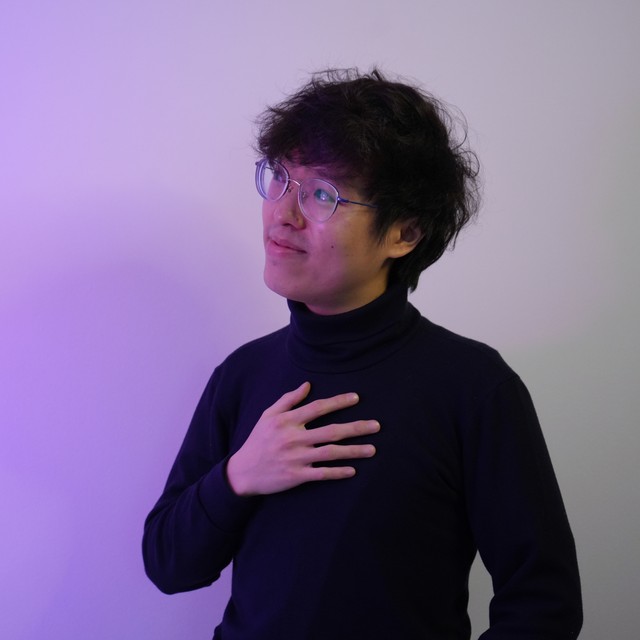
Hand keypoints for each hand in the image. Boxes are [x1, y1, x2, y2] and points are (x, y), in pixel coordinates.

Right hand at [226, 382, 379, 495]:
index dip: (338, 402)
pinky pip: (322, 473)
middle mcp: (293, 438)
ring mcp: (296, 458)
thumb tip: (307, 384)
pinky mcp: (296, 476)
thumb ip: (288, 400)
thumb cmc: (257, 441)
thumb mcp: (268, 415)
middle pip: (331, 431)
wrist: (242, 472)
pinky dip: (338, 472)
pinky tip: (353, 470)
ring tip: (373, 449)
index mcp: (287, 421)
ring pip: (331, 453)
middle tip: (376, 425)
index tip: (356, 398)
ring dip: (354, 451)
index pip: (317, 408)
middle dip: (356, 427)